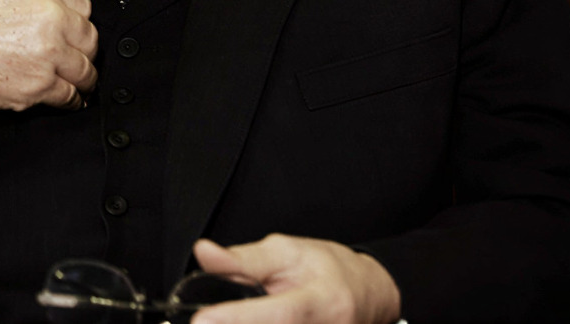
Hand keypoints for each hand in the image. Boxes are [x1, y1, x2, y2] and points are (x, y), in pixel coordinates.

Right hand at [0, 0, 97, 127]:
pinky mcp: (39, 87)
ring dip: (76, 77)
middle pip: (89, 38)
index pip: (83, 5)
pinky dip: (65, 100)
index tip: (58, 29)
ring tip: (62, 79)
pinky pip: (71, 97)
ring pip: (85, 70)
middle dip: (77, 49)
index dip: (70, 19)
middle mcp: (51, 15)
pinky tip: (51, 95)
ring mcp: (48, 53)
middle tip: (60, 57)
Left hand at [190, 235, 401, 323]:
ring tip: (232, 316)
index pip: (276, 315)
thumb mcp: (287, 252)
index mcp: (321, 301)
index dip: (237, 319)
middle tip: (208, 321)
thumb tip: (206, 254)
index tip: (201, 321)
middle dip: (233, 323)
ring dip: (242, 323)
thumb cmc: (330, 270)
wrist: (368, 294)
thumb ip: (243, 258)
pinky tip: (246, 319)